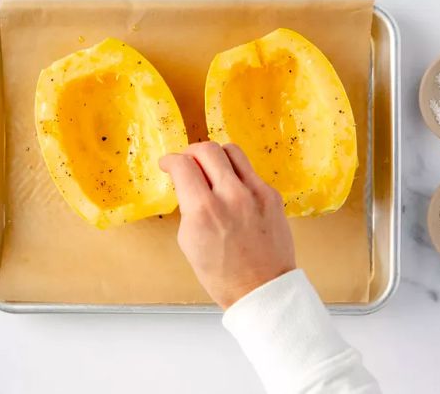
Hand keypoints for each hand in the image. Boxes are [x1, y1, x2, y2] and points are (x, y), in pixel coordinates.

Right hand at [159, 142, 295, 308]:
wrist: (261, 289)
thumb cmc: (222, 274)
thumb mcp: (189, 242)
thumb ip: (188, 207)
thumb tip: (188, 184)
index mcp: (204, 211)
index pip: (183, 165)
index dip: (170, 160)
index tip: (168, 163)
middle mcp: (230, 196)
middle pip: (207, 150)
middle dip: (191, 152)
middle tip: (187, 162)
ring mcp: (255, 193)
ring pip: (231, 151)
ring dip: (215, 156)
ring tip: (210, 169)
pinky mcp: (272, 195)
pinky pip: (249, 171)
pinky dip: (235, 174)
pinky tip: (232, 188)